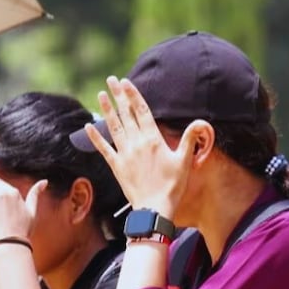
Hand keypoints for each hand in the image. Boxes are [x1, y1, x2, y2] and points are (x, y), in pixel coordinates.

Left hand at [83, 76, 201, 218]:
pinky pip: (103, 148)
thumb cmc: (172, 186)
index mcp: (153, 139)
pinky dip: (95, 137)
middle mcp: (136, 143)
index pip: (142, 111)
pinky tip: (88, 126)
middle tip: (111, 80)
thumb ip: (190, 139)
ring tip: (101, 95)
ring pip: (114, 126)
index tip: (126, 82)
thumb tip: (200, 122)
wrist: (154, 208)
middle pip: (126, 114)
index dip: (133, 95)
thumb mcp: (185, 161)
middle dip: (118, 95)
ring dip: (107, 110)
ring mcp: (124, 154)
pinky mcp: (116, 166)